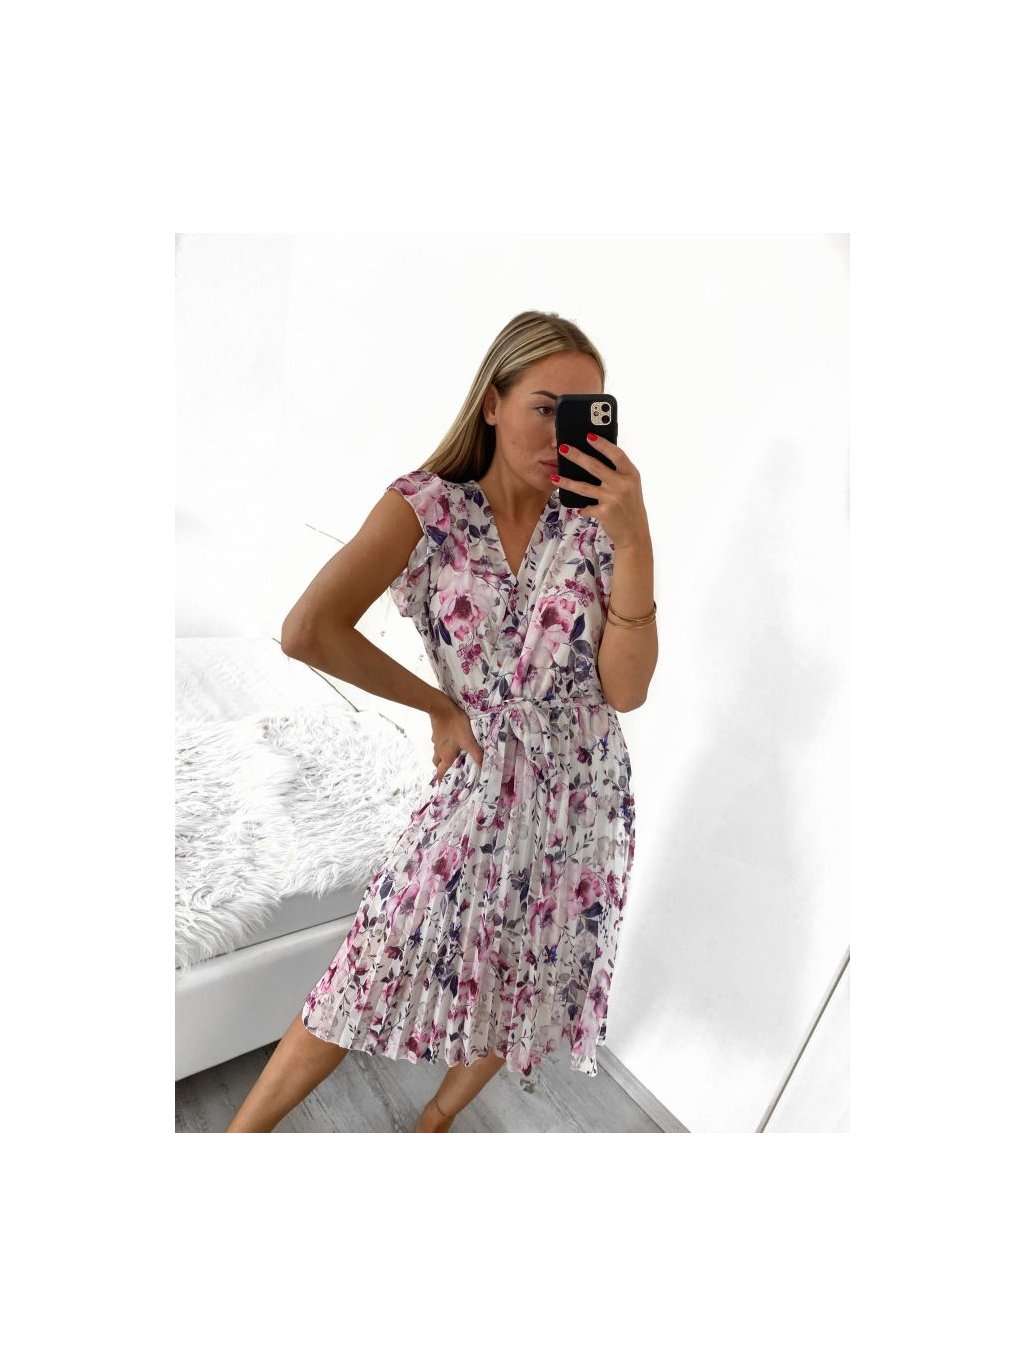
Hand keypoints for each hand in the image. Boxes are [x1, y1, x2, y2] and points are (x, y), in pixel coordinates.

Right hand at [427, 695, 485, 780]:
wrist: (440, 708)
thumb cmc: (455, 725)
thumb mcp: (468, 740)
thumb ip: (476, 753)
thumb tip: (484, 766)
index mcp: (446, 756)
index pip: (440, 772)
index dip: (441, 779)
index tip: (442, 785)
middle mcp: (439, 751)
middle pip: (437, 763)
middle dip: (441, 767)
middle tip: (449, 768)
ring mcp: (436, 741)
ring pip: (437, 753)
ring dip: (442, 755)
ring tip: (451, 754)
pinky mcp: (435, 732)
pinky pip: (438, 742)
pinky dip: (442, 743)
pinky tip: (449, 739)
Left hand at [556, 433, 650, 548]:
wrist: (634, 533)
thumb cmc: (630, 506)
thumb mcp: (630, 486)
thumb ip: (618, 473)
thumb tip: (594, 457)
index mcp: (631, 474)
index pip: (617, 454)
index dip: (602, 444)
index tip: (589, 436)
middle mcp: (623, 484)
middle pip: (595, 466)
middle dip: (576, 456)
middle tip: (563, 448)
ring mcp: (613, 498)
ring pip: (584, 487)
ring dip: (567, 482)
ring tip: (554, 477)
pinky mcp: (604, 512)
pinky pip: (586, 507)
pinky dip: (583, 509)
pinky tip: (579, 509)